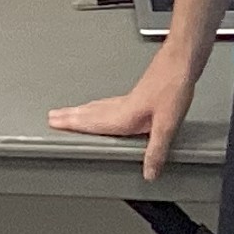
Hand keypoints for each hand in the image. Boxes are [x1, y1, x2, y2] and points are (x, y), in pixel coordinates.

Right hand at [46, 67, 198, 181]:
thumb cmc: (174, 85)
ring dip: (82, 111)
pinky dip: (99, 107)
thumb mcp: (168, 123)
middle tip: (52, 117)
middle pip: (90, 112)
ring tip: (69, 114)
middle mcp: (123, 106)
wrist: (182, 60)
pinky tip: (105, 108)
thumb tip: (149, 173)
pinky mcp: (139, 94)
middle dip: (70, 116)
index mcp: (125, 115)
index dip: (72, 124)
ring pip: (99, 107)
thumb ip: (156, 150)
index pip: (92, 123)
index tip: (53, 124)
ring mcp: (130, 98)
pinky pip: (110, 103)